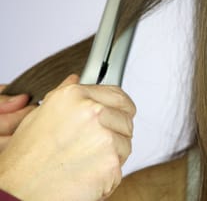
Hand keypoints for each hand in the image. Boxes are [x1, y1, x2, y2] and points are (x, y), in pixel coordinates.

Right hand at [0, 75, 135, 200]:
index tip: (116, 117)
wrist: (18, 192)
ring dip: (111, 155)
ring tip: (83, 162)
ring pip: (126, 144)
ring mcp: (104, 137)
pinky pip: (120, 167)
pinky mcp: (111, 162)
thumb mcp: (39, 116)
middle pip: (127, 120)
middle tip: (92, 147)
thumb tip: (76, 79)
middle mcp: (92, 111)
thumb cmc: (25, 159)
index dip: (118, 109)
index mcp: (74, 95)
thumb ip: (64, 94)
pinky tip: (85, 176)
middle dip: (115, 133)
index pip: (118, 96)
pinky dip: (108, 176)